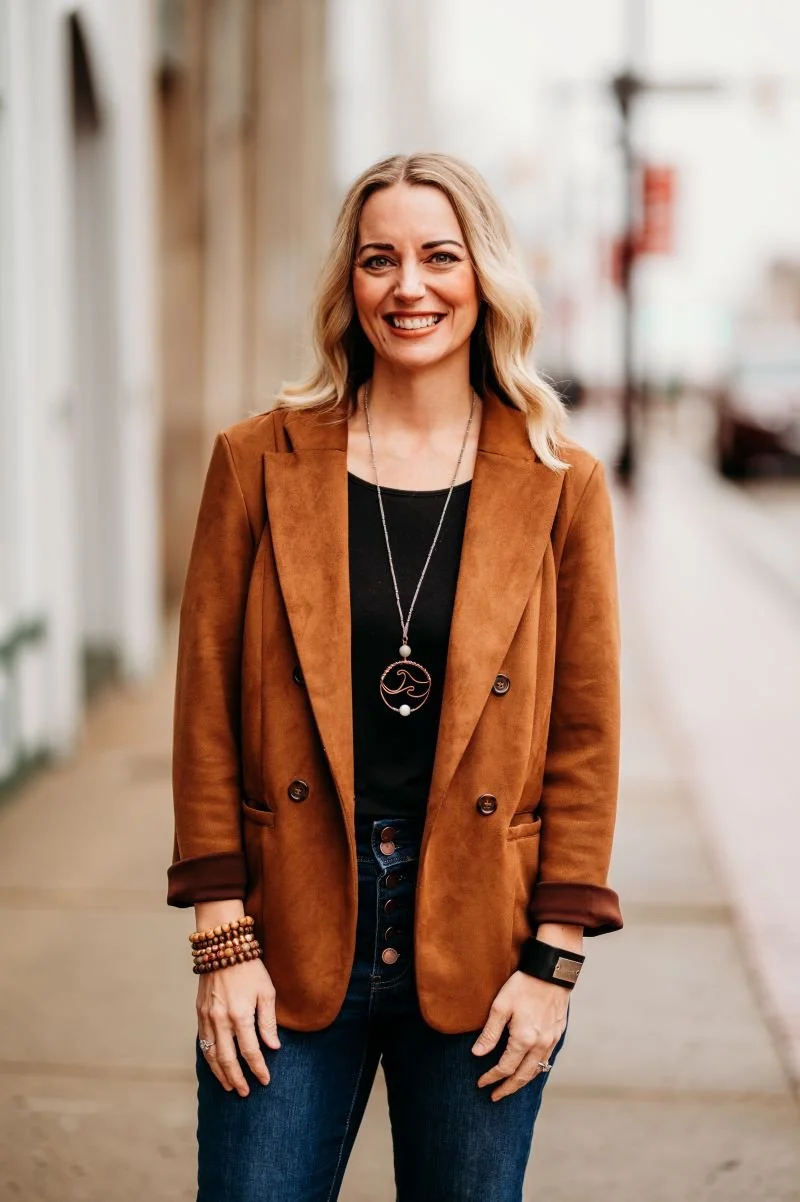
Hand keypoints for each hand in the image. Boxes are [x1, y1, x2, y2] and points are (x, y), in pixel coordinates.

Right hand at [196, 959, 280, 1096]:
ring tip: (230, 1086)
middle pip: (227, 1059)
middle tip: (245, 1092)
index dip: (258, 1069)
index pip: (250, 1052)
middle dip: (237, 1078)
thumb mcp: (267, 991)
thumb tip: (273, 1046)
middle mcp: (221, 1019)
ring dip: (220, 1073)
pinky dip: (208, 1057)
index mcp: (240, 1015)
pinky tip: (216, 1064)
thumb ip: (268, 1021)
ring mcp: (207, 1017)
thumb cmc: (250, 967)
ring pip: (211, 1054)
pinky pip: (202, 1041)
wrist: (223, 946)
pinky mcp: (199, 1012)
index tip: (265, 1080)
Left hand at [471, 972, 567, 1101]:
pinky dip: (535, 1070)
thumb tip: (477, 1054)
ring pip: (537, 1071)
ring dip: (522, 1082)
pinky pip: (546, 1060)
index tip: (481, 1084)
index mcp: (524, 1039)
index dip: (492, 1077)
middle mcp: (540, 1045)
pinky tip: (528, 1069)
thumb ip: (489, 1033)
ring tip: (509, 1087)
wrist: (552, 971)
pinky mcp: (557, 1034)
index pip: (505, 1068)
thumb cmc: (523, 985)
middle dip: (507, 1088)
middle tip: (495, 1096)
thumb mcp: (500, 1006)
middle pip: (523, 1076)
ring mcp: (551, 1041)